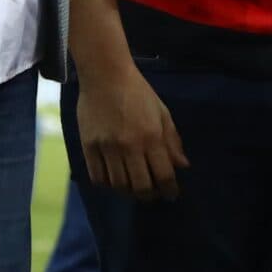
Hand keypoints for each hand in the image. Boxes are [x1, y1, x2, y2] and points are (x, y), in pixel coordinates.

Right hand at [77, 61, 187, 199]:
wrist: (105, 76)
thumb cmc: (138, 92)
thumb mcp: (162, 113)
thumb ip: (172, 141)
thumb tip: (182, 166)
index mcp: (151, 136)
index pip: (164, 175)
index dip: (170, 190)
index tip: (172, 194)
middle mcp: (129, 146)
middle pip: (140, 186)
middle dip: (150, 195)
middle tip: (153, 194)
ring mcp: (107, 148)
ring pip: (119, 185)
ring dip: (129, 191)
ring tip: (135, 187)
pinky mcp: (89, 147)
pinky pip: (98, 177)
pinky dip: (108, 184)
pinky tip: (115, 180)